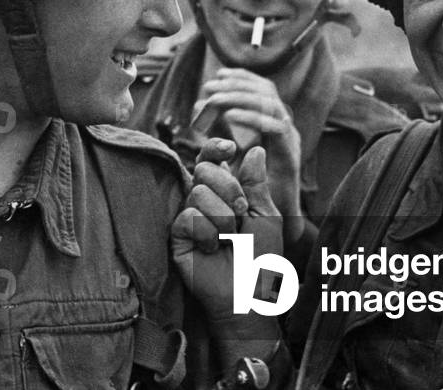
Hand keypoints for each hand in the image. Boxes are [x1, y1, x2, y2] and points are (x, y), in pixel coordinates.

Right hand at [171, 139, 280, 319]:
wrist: (249, 294)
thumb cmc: (262, 258)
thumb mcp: (266, 215)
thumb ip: (256, 183)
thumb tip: (253, 148)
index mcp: (225, 191)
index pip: (211, 159)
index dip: (215, 148)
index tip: (229, 148)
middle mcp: (203, 200)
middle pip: (204, 169)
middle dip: (229, 189)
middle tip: (241, 214)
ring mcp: (188, 217)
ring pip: (198, 193)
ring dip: (223, 218)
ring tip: (228, 239)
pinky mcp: (176, 236)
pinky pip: (189, 218)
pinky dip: (208, 234)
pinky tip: (211, 250)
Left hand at [198, 68, 301, 228]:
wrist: (266, 223)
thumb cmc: (244, 189)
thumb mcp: (225, 151)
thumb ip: (215, 129)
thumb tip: (199, 104)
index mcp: (272, 123)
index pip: (263, 88)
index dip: (242, 78)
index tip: (218, 75)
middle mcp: (284, 128)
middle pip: (266, 91)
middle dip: (237, 84)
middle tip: (211, 87)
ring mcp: (290, 141)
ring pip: (270, 104)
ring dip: (241, 97)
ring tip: (215, 99)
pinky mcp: (290, 157)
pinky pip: (276, 128)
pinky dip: (253, 119)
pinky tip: (230, 117)